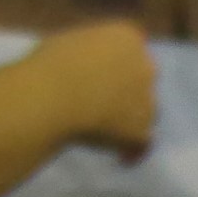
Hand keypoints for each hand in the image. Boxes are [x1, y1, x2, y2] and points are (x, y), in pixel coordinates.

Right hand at [32, 23, 155, 157]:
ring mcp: (148, 99)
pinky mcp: (141, 130)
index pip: (132, 50)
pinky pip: (142, 143)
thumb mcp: (68, 43)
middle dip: (130, 90)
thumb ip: (89, 52)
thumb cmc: (49, 64)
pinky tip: (121, 158)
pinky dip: (132, 150)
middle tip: (107, 103)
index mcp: (127, 38)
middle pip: (144, 79)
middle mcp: (146, 66)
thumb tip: (86, 62)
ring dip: (133, 119)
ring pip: (148, 111)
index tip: (105, 74)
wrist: (52, 96)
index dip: (119, 65)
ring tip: (112, 131)